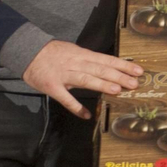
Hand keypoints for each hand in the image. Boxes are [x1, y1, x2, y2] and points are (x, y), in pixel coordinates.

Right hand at [22, 40, 143, 117]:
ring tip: (117, 90)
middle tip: (135, 83)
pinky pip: (65, 98)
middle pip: (100, 69)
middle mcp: (75, 63)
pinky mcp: (52, 86)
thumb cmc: (53, 53)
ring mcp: (63, 75)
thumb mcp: (73, 52)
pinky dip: (75, 106)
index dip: (123, 65)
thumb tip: (108, 70)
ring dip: (101, 85)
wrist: (27, 51)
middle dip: (118, 76)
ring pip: (85, 79)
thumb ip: (88, 62)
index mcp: (82, 54)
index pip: (107, 60)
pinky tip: (86, 115)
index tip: (138, 70)